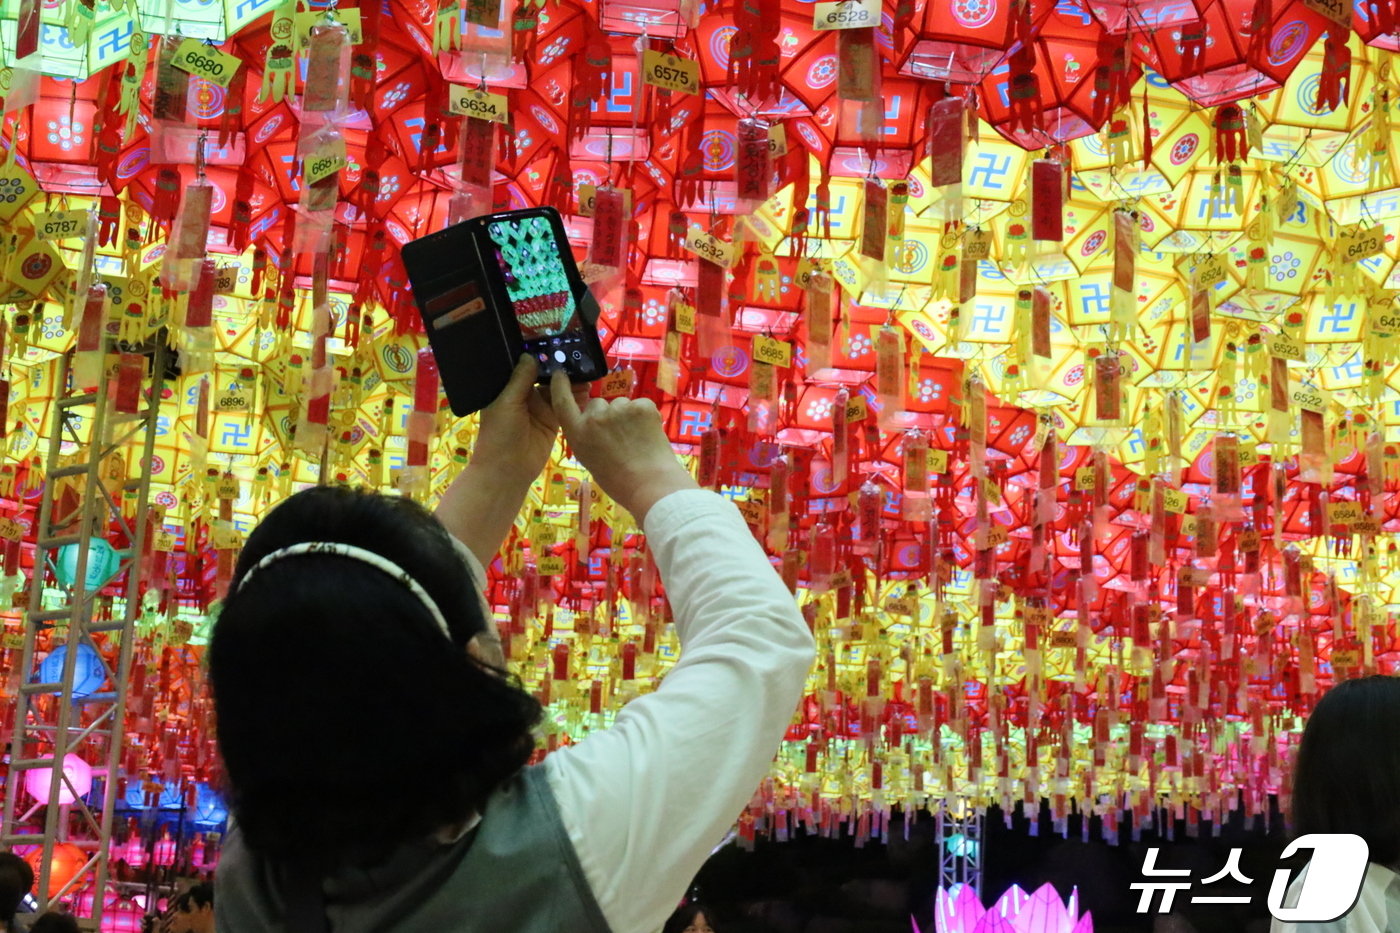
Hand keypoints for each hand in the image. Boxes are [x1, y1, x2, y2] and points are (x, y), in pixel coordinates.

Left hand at [473, 355, 588, 484]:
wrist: (507, 470)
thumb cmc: (499, 434)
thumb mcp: (507, 403)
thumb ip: (520, 379)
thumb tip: (530, 355)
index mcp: (508, 389)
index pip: (525, 368)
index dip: (538, 357)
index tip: (554, 342)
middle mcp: (524, 397)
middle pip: (544, 378)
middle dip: (558, 368)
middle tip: (576, 355)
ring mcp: (539, 410)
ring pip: (557, 391)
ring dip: (570, 382)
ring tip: (586, 370)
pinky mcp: (552, 422)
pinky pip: (564, 406)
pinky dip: (575, 398)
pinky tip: (587, 388)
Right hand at [549, 369, 696, 522]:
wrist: (650, 485)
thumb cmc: (618, 481)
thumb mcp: (589, 459)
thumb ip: (587, 436)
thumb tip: (594, 423)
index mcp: (578, 433)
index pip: (562, 401)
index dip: (561, 385)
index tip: (561, 374)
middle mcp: (594, 417)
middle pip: (597, 404)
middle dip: (606, 414)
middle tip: (619, 437)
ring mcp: (619, 409)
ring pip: (621, 404)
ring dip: (627, 416)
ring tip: (637, 440)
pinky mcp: (642, 406)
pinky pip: (641, 405)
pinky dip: (645, 416)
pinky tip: (649, 435)